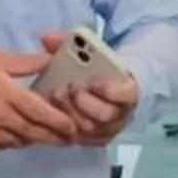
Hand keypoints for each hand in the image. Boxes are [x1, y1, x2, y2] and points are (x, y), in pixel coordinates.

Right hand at [0, 49, 82, 150]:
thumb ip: (24, 63)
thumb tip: (49, 60)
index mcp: (4, 95)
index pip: (41, 114)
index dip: (61, 122)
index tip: (74, 126)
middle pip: (35, 134)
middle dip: (55, 137)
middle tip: (71, 136)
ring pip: (21, 142)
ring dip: (37, 139)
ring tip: (51, 134)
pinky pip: (4, 146)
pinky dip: (16, 141)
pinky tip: (22, 134)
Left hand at [39, 31, 138, 145]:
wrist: (111, 86)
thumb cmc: (100, 68)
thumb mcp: (91, 52)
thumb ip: (70, 43)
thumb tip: (47, 38)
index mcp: (130, 91)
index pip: (128, 95)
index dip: (111, 90)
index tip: (92, 81)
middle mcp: (122, 114)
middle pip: (105, 116)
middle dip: (85, 103)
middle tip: (68, 89)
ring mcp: (108, 129)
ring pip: (89, 129)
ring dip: (71, 113)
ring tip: (55, 96)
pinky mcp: (94, 139)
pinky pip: (79, 139)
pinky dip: (65, 127)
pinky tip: (52, 113)